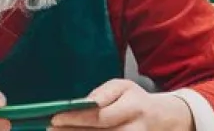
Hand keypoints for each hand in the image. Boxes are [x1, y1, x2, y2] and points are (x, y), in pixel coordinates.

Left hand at [49, 80, 191, 130]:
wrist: (163, 120)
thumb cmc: (137, 101)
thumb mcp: (124, 87)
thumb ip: (104, 93)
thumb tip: (86, 102)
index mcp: (133, 108)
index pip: (100, 117)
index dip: (76, 119)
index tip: (55, 118)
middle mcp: (134, 130)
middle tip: (50, 129)